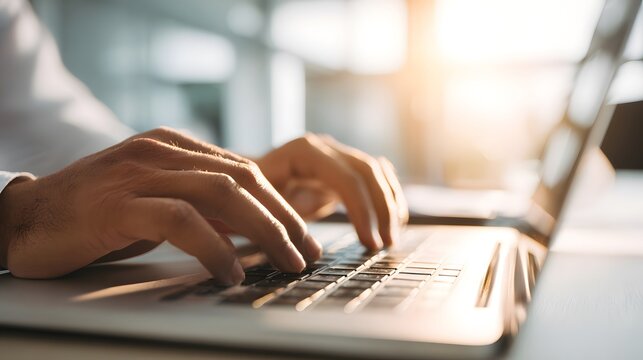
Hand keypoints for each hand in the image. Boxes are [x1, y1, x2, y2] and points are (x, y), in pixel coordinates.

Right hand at [0, 128, 321, 281]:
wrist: (24, 217)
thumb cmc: (94, 214)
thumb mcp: (156, 202)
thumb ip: (198, 206)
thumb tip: (249, 228)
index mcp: (174, 147)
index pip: (244, 170)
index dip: (282, 203)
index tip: (305, 235)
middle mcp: (161, 152)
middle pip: (242, 179)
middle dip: (283, 218)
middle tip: (308, 252)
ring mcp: (139, 173)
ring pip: (221, 194)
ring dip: (264, 231)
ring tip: (286, 262)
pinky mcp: (118, 203)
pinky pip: (181, 220)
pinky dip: (214, 247)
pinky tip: (232, 271)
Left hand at [257, 134, 408, 250]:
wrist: (238, 181)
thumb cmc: (243, 197)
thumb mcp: (258, 209)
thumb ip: (285, 223)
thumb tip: (311, 250)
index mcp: (304, 152)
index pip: (345, 178)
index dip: (362, 211)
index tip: (368, 243)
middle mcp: (323, 147)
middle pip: (367, 171)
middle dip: (382, 208)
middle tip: (385, 244)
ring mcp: (334, 155)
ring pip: (376, 172)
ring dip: (389, 203)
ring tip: (391, 238)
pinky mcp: (340, 169)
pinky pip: (372, 178)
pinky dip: (386, 198)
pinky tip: (393, 221)